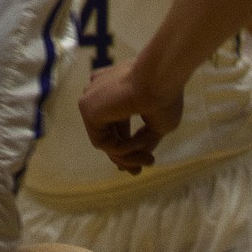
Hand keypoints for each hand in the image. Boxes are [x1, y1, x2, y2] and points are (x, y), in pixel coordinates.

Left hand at [78, 60, 183, 174]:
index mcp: (114, 88)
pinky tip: (141, 143)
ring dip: (128, 156)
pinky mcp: (87, 108)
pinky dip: (124, 148)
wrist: (161, 79)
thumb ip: (143, 139)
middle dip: (123, 156)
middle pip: (107, 133)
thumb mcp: (157, 124)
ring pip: (106, 140)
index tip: (142, 161)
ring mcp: (91, 98)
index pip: (113, 122)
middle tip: (138, 172)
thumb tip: (139, 159)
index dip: (126, 144)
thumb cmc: (164, 95)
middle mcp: (99, 91)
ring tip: (149, 162)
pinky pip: (104, 142)